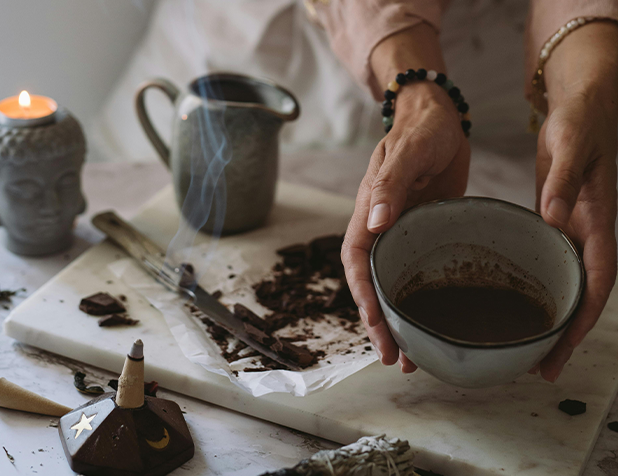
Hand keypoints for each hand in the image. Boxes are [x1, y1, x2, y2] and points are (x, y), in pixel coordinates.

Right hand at [342, 80, 469, 369]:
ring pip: (394, 285)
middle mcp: (382, 228)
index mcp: (370, 212)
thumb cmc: (422, 130)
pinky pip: (418, 273)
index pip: (358, 262)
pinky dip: (422, 301)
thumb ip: (390, 184)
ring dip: (398, 321)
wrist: (440, 118)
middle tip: (394, 359)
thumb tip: (375, 222)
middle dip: (379, 323)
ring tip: (410, 358)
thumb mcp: (408, 151)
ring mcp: (403, 234)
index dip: (364, 296)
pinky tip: (433, 322)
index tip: (376, 325)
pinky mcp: (425, 235)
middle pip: (372, 284)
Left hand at [533, 22, 617, 381]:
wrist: (583, 102)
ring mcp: (574, 227)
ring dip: (554, 316)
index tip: (561, 349)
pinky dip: (542, 286)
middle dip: (566, 333)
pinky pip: (552, 261)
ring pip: (567, 282)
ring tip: (531, 349)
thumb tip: (551, 214)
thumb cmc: (583, 119)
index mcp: (598, 220)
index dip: (581, 319)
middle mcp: (588, 231)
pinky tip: (522, 301)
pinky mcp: (558, 220)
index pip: (595, 282)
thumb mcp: (573, 143)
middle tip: (542, 367)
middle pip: (581, 293)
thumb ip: (564, 179)